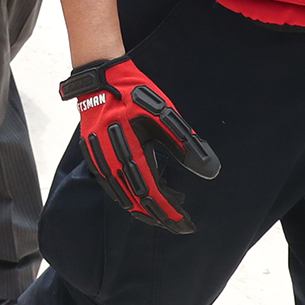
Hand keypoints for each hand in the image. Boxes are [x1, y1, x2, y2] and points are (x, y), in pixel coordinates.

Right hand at [61, 55, 220, 232]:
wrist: (99, 78)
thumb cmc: (134, 94)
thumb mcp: (165, 115)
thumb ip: (187, 145)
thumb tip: (211, 172)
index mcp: (130, 151)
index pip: (152, 193)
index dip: (171, 211)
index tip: (187, 224)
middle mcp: (111, 161)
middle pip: (136, 201)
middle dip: (160, 217)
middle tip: (179, 227)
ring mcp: (99, 161)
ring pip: (122, 198)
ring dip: (144, 210)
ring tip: (164, 214)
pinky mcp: (93, 157)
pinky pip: (112, 187)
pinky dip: (128, 198)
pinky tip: (140, 197)